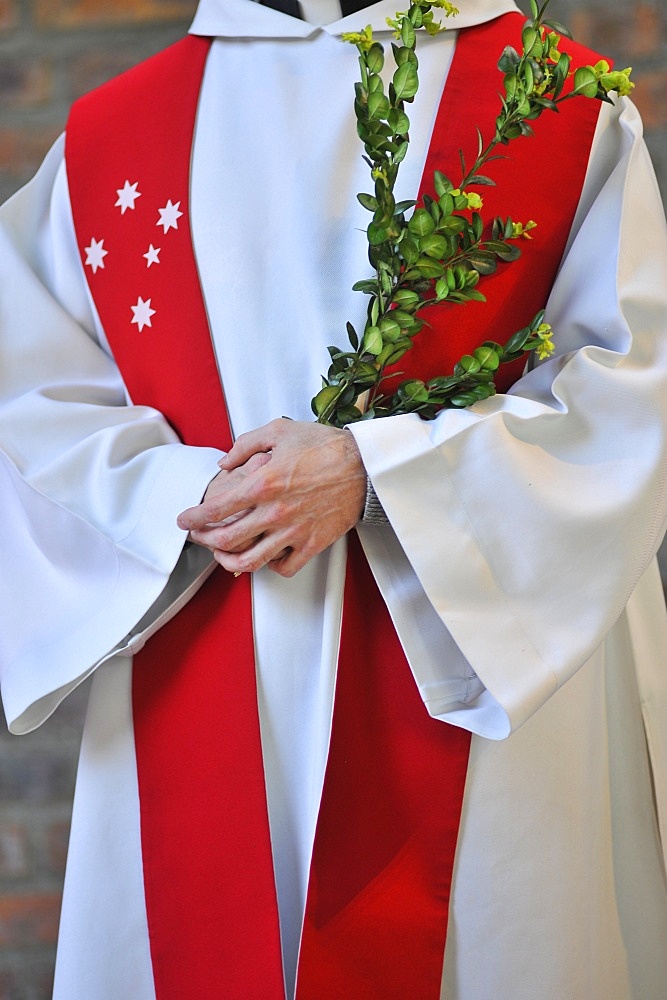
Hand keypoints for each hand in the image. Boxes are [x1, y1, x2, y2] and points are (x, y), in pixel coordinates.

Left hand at [177, 418, 366, 576]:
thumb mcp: (280, 430)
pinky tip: (266, 557)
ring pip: (251, 562)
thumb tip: (225, 462)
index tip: (185, 520)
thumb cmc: (326, 446)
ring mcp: (294, 531)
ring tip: (224, 557)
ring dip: (230, 562)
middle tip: (199, 537)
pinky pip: (284, 567)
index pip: (216, 508)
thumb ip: (245, 444)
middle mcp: (275, 512)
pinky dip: (270, 567)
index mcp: (264, 483)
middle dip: (205, 541)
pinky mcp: (312, 544)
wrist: (365, 465)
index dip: (194, 517)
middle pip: (227, 540)